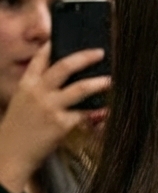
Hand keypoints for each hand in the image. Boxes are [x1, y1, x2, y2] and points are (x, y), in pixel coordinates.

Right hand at [0, 43, 110, 192]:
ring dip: (98, 83)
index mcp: (26, 85)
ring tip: (111, 80)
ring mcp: (49, 107)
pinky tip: (109, 109)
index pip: (40, 58)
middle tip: (100, 52)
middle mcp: (37, 92)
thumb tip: (64, 80)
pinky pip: (86, 113)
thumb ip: (39, 90)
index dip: (55, 46)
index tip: (70, 37)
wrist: (10, 154)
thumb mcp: (22, 103)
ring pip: (80, 88)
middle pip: (64, 66)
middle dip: (84, 57)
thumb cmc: (19, 130)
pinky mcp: (61, 124)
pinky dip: (99, 112)